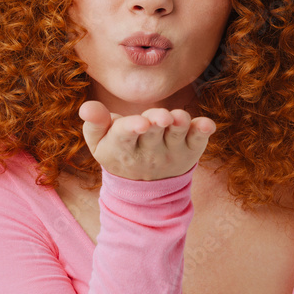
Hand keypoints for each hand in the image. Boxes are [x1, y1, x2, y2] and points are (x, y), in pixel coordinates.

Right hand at [78, 101, 216, 180]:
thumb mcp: (99, 141)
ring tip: (178, 118)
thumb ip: (94, 122)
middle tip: (161, 117)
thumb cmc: (117, 151)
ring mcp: (172, 152)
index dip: (131, 127)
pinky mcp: (191, 150)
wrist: (142, 185)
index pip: (125, 135)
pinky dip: (203, 132)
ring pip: (177, 134)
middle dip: (157, 122)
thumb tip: (87, 107)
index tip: (140, 123)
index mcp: (122, 147)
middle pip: (153, 132)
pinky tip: (207, 125)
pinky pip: (200, 141)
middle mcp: (148, 152)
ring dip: (179, 124)